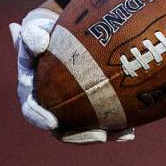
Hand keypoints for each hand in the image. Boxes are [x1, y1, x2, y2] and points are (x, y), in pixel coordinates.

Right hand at [9, 5, 134, 143]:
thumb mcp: (35, 29)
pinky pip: (103, 118)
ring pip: (86, 128)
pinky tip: (133, 128)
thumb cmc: (45, 30)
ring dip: (105, 133)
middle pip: (63, 129)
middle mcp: (50, 106)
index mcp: (32, 92)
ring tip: (125, 134)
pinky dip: (117, 124)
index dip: (40, 118)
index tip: (52, 123)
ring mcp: (71, 107)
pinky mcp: (90, 104)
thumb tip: (39, 43)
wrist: (61, 33)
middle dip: (81, 136)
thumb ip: (32, 35)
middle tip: (100, 136)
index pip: (33, 110)